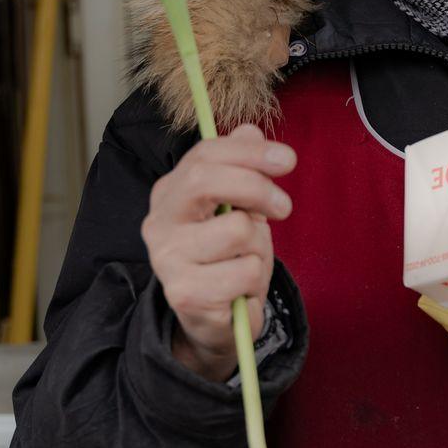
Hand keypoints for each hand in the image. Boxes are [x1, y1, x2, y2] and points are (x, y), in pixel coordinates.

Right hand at [141, 123, 296, 382]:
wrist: (214, 317)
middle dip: (256, 187)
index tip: (288, 160)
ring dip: (258, 245)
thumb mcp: (238, 206)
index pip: (204, 155)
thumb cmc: (227, 255)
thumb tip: (250, 130)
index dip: (250, 152)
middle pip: (206, 181)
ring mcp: (167, 258)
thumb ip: (242, 167)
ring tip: (247, 260)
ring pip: (237, 230)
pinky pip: (244, 272)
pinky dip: (255, 280)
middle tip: (283, 207)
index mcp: (170, 191)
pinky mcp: (183, 293)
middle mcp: (159, 221)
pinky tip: (239, 289)